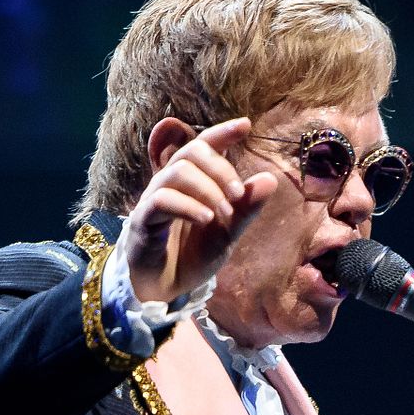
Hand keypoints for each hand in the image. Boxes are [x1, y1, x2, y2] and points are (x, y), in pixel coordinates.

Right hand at [123, 117, 276, 304]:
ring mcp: (154, 199)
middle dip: (219, 168)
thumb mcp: (228, 232)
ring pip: (177, 172)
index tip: (245, 125)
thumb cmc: (193, 256)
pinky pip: (161, 199)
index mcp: (192, 182)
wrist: (167, 289)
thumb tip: (270, 180)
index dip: (222, 132)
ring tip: (224, 214)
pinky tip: (206, 220)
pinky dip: (188, 206)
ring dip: (207, 189)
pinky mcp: (142, 220)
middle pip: (191, 152)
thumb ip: (246, 209)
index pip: (204, 145)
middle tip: (237, 195)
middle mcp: (170, 183)